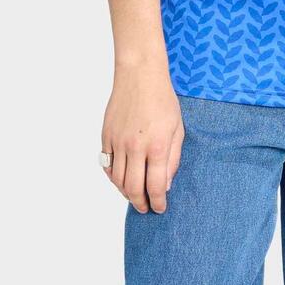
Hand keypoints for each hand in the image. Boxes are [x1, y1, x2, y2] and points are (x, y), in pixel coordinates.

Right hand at [101, 70, 183, 213]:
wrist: (139, 75)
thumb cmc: (162, 99)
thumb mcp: (177, 128)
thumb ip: (173, 158)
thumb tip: (166, 184)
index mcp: (157, 145)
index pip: (156, 186)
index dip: (158, 202)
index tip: (160, 208)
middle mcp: (135, 147)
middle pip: (133, 189)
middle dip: (140, 203)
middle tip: (145, 208)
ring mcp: (118, 142)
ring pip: (118, 180)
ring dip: (126, 193)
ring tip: (134, 196)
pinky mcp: (106, 136)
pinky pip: (107, 166)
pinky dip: (113, 177)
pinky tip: (121, 179)